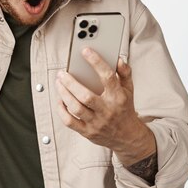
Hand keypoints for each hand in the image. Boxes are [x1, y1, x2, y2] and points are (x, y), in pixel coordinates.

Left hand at [55, 48, 155, 165]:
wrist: (127, 137)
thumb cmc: (124, 108)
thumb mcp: (129, 90)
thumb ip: (125, 73)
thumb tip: (118, 59)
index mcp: (118, 97)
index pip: (108, 77)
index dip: (96, 62)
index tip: (85, 51)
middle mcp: (107, 110)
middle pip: (85, 96)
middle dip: (71, 82)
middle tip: (62, 72)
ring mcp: (97, 123)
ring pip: (76, 108)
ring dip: (64, 94)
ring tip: (58, 82)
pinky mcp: (88, 132)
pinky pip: (70, 122)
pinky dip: (61, 110)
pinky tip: (60, 100)